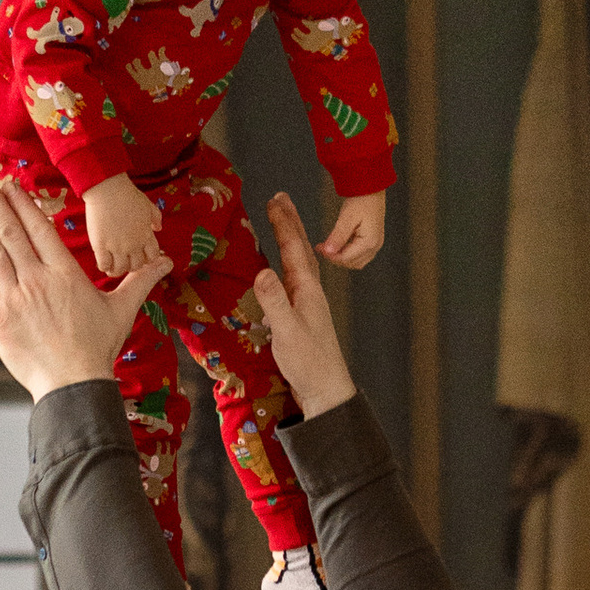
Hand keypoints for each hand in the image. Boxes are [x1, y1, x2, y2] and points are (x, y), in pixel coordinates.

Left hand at [0, 175, 168, 398]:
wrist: (74, 385)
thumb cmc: (99, 348)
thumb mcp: (122, 310)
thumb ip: (139, 281)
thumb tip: (166, 262)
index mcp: (64, 273)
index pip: (39, 228)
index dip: (22, 202)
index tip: (9, 183)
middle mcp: (36, 279)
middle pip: (11, 231)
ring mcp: (14, 298)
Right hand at [82, 172, 166, 277]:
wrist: (107, 189)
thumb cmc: (127, 194)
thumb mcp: (147, 205)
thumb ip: (156, 217)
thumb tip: (158, 228)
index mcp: (146, 235)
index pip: (152, 257)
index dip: (146, 259)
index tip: (140, 256)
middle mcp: (134, 244)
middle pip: (136, 266)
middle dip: (132, 265)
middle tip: (124, 260)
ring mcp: (117, 246)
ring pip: (121, 269)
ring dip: (118, 269)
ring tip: (113, 265)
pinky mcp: (101, 246)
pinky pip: (104, 265)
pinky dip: (105, 266)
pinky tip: (103, 262)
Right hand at [252, 189, 357, 418]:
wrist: (327, 390)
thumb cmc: (309, 363)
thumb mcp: (287, 332)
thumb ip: (274, 302)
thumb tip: (261, 272)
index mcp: (307, 290)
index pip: (293, 248)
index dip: (284, 223)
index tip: (275, 200)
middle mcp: (310, 292)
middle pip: (300, 249)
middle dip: (289, 222)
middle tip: (280, 199)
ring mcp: (308, 304)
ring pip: (300, 262)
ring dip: (290, 240)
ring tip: (283, 222)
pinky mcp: (303, 316)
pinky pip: (295, 279)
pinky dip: (289, 264)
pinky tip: (284, 268)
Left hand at [318, 188, 385, 272]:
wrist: (372, 188)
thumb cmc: (361, 199)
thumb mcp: (347, 217)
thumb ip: (338, 236)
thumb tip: (328, 251)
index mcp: (369, 242)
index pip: (346, 257)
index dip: (330, 255)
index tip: (318, 248)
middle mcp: (374, 246)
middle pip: (351, 262)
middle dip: (336, 258)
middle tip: (322, 248)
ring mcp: (375, 245)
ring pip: (356, 261)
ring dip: (342, 257)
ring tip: (329, 247)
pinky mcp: (373, 241)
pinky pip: (359, 254)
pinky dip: (348, 252)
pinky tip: (338, 243)